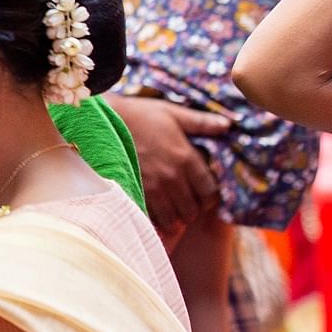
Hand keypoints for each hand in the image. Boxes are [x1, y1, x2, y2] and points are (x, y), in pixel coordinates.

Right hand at [104, 94, 226, 237]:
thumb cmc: (140, 115)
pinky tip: (154, 210)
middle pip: (192, 209)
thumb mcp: (173, 113)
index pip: (209, 192)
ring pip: (174, 218)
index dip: (210, 198)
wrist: (103, 121)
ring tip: (172, 209)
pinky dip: (156, 218)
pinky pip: (152, 217)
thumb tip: (228, 125)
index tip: (204, 195)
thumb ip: (201, 122)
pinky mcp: (135, 192)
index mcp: (186, 158)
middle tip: (187, 202)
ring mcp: (152, 187)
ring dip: (175, 217)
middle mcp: (172, 177)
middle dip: (192, 209)